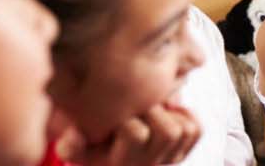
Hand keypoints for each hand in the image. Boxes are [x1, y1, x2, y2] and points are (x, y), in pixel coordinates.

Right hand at [80, 100, 201, 165]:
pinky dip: (185, 115)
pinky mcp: (181, 153)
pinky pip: (195, 130)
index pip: (136, 133)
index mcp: (120, 163)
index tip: (117, 115)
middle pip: (167, 131)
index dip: (127, 119)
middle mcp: (148, 164)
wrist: (112, 162)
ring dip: (169, 114)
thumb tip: (73, 136)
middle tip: (139, 105)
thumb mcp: (76, 150)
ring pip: (182, 130)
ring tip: (151, 109)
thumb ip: (70, 144)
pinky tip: (167, 112)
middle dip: (153, 112)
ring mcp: (168, 160)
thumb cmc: (91, 150)